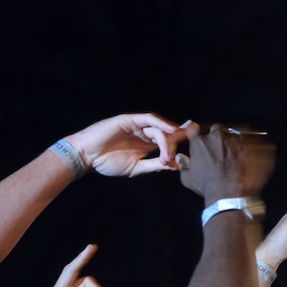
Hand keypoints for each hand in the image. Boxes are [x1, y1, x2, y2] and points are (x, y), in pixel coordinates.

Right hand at [65, 112, 187, 177]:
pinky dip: (161, 123)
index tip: (200, 141)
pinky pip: (149, 119)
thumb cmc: (108, 163)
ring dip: (166, 141)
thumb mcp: (137, 168)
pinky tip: (170, 129)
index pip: (169, 139)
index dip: (183, 138)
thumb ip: (156, 165)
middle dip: (178, 142)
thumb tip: (177, 166)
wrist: (87, 157)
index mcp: (148, 145)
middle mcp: (145, 133)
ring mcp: (138, 126)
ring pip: (160, 129)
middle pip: (168, 133)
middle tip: (178, 155)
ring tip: (167, 154)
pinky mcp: (130, 119)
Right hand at [179, 123, 275, 203]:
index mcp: (199, 142)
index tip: (197, 135)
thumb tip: (181, 158)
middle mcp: (215, 138)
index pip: (194, 128)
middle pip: (215, 128)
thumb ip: (183, 164)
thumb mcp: (188, 178)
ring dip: (229, 141)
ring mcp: (231, 141)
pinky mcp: (244, 148)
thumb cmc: (206, 185)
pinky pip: (243, 142)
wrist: (227, 192)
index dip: (195, 131)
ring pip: (230, 134)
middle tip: (216, 147)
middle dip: (215, 135)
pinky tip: (240, 157)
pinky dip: (241, 148)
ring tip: (229, 154)